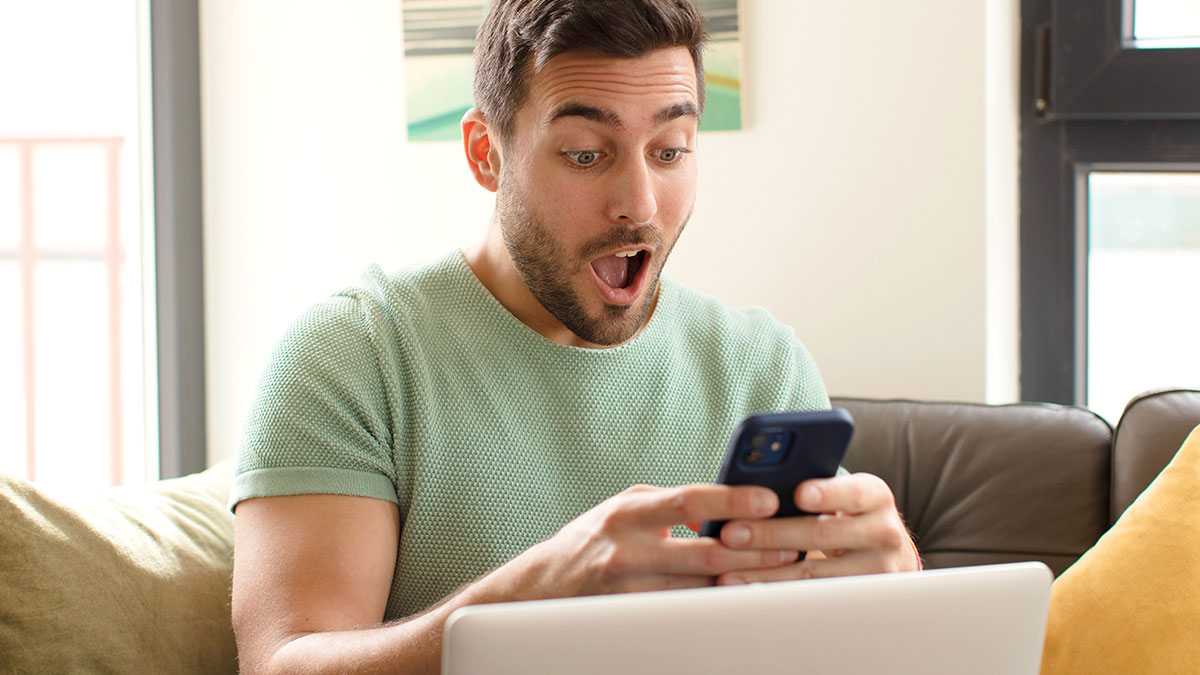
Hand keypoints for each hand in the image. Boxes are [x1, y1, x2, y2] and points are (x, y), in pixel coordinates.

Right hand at [491, 484, 802, 599]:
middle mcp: (628, 550)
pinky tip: (745, 598)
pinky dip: (718, 605)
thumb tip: (726, 504)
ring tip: (780, 573)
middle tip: (791, 545)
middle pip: (703, 553)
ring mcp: (631, 590)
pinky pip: (686, 613)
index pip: (687, 500)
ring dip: (743, 581)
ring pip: (700, 590)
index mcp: (629, 512)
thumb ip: (669, 506)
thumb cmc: (595, 539)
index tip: (768, 499)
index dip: (730, 500)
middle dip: (752, 551)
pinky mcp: (634, 618)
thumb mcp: (625, 509)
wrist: (544, 587)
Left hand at [712, 473, 918, 584]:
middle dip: (772, 534)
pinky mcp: (861, 599)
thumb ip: (811, 488)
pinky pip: (813, 598)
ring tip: (729, 571)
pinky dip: (778, 593)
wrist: (887, 554)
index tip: (798, 493)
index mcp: (875, 496)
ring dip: (766, 573)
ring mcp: (877, 569)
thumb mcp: (843, 494)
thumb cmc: (849, 514)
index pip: (852, 492)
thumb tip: (750, 487)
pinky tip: (749, 590)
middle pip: (823, 534)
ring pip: (815, 573)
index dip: (826, 493)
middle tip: (731, 533)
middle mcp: (884, 532)